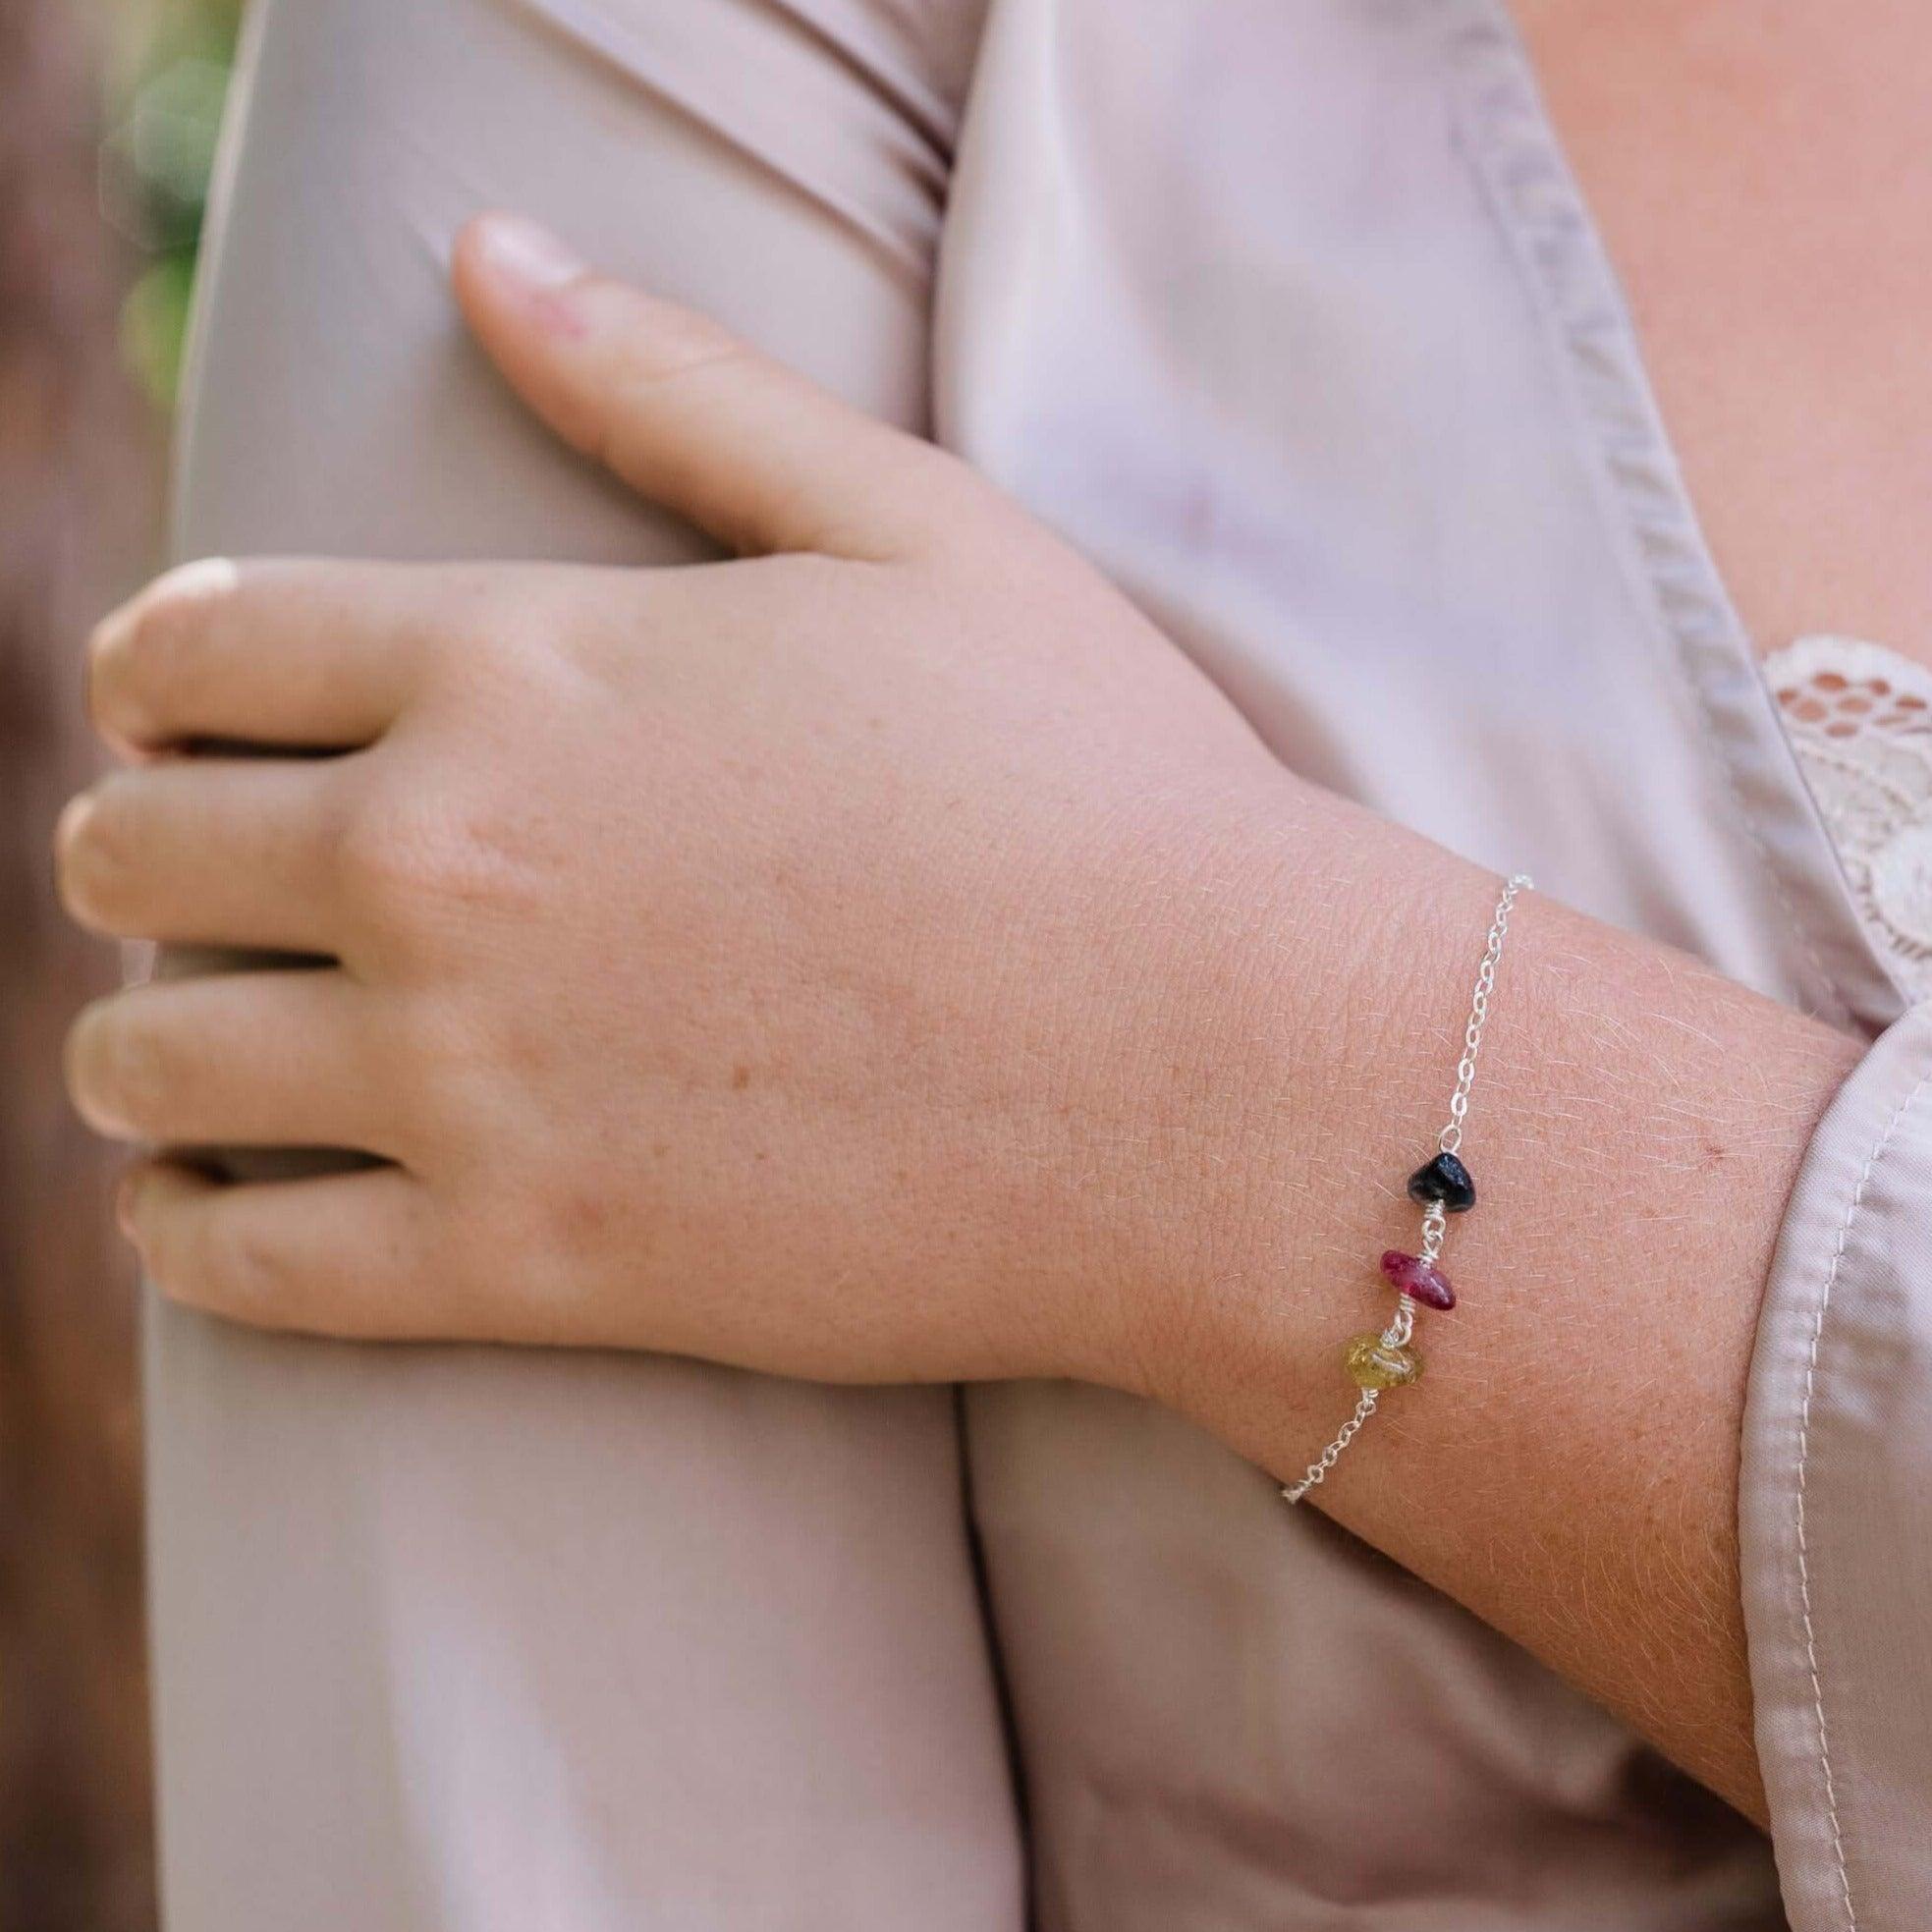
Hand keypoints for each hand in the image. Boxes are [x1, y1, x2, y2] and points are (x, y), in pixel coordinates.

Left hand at [57, 212, 1308, 1391]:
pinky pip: (239, 1264)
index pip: (191, 646)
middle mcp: (448, 859)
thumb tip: (492, 248)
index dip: (152, 676)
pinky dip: (187, 1232)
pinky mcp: (531, 1267)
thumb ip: (675, 385)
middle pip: (129, 847)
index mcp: (523, 661)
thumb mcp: (913, 529)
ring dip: (142, 1045)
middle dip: (138, 850)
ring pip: (145, 1059)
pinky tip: (218, 1205)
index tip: (175, 715)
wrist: (1219, 1077)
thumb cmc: (1098, 789)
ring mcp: (474, 1077)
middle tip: (197, 881)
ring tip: (192, 1055)